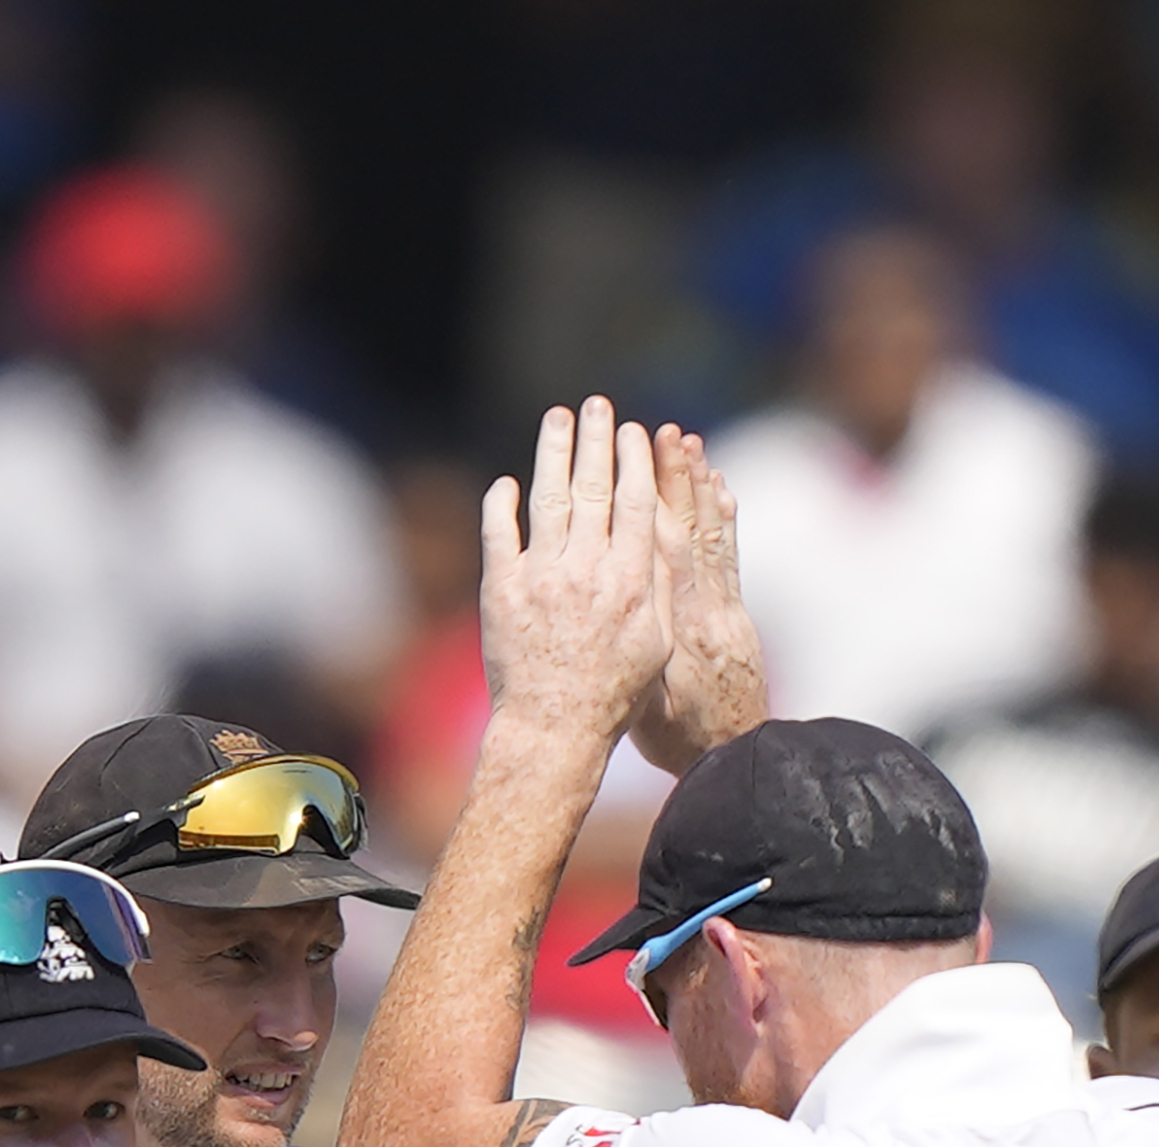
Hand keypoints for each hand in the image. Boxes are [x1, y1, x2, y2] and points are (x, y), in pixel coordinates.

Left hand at [480, 397, 669, 748]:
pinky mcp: (500, 591)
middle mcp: (585, 570)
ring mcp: (539, 577)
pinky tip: (508, 483)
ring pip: (547, 498)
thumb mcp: (656, 642)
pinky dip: (502, 504)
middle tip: (596, 405)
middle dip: (595, 439)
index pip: (634, 502)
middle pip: (593, 487)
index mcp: (629, 580)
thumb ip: (656, 585)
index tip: (633, 431)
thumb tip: (659, 534)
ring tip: (557, 418)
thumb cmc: (614, 694)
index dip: (633, 460)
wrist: (553, 728)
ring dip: (553, 452)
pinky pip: (499, 533)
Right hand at [629, 423, 766, 775]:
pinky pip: (731, 557)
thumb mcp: (645, 710)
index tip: (644, 463)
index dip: (658, 505)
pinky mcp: (737, 615)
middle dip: (679, 480)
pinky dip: (725, 519)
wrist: (734, 758)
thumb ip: (635, 664)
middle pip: (692, 533)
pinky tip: (721, 486)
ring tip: (692, 443)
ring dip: (701, 487)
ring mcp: (726, 610)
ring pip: (714, 537)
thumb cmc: (677, 740)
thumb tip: (614, 622)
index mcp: (678, 631)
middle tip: (670, 433)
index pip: (668, 555)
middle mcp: (707, 612)